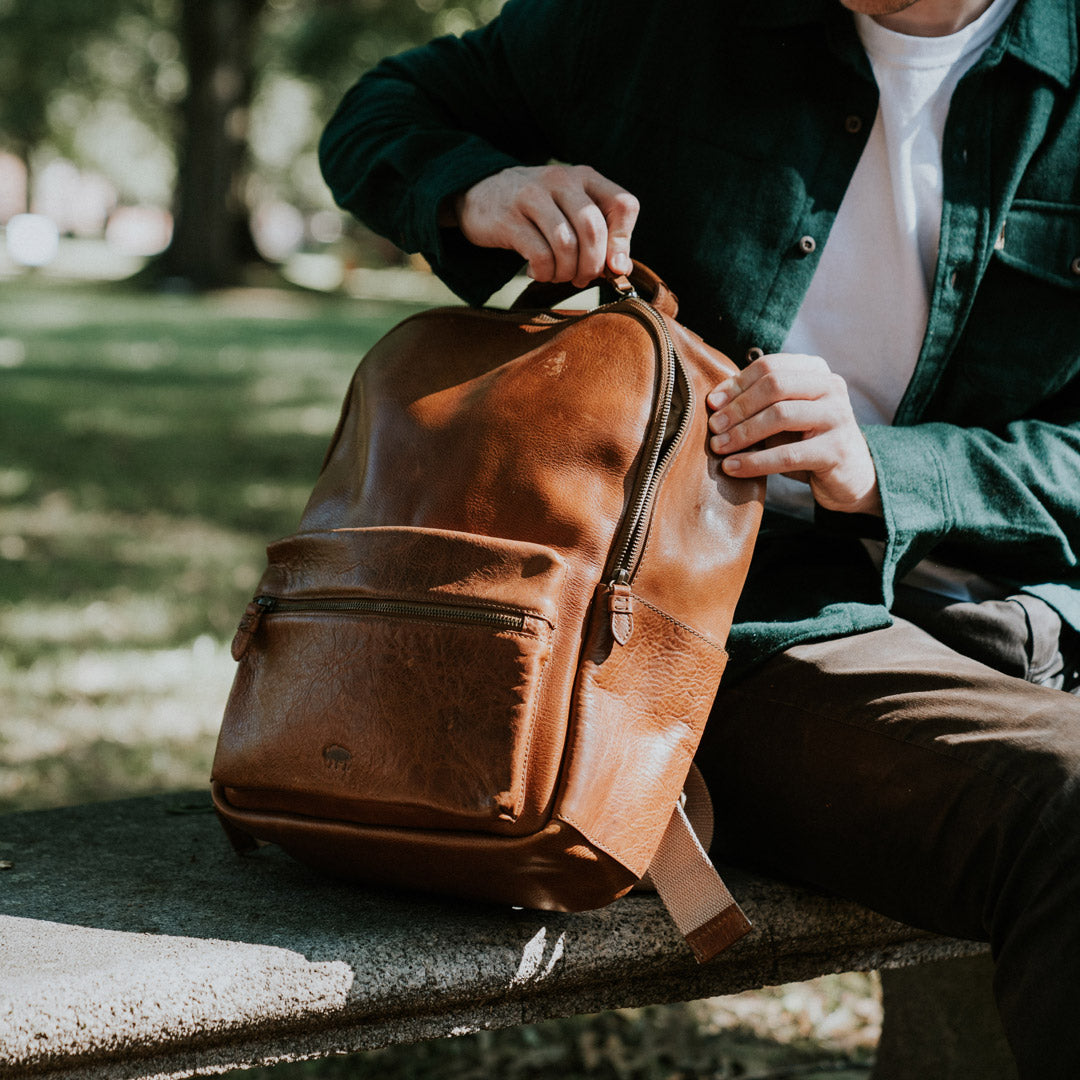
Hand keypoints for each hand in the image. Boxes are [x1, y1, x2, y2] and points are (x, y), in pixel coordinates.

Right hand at [447, 164, 639, 287]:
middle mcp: (561, 181)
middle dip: (592, 265)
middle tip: (581, 279)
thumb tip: (621, 269)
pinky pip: (539, 255)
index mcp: (585, 177)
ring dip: (566, 272)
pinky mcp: (509, 218)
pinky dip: (544, 273)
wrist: (479, 194)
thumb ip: (599, 236)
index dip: (622, 242)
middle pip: (593, 229)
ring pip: (566, 244)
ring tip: (559, 276)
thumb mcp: (570, 212)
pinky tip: (538, 272)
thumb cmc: (535, 211)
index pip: (623, 205)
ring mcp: (532, 196)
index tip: (613, 266)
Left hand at [706, 352, 881, 515]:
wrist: (849, 475)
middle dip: (738, 407)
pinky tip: (732, 468)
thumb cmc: (806, 441)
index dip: (736, 383)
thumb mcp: (782, 415)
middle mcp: (831, 386)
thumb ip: (757, 403)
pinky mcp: (836, 449)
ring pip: (781, 415)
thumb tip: (714, 401)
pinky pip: (787, 454)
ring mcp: (838, 416)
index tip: (711, 403)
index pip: (769, 366)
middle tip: (713, 426)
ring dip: (743, 432)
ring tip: (718, 447)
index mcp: (815, 371)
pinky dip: (754, 462)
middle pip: (774, 385)